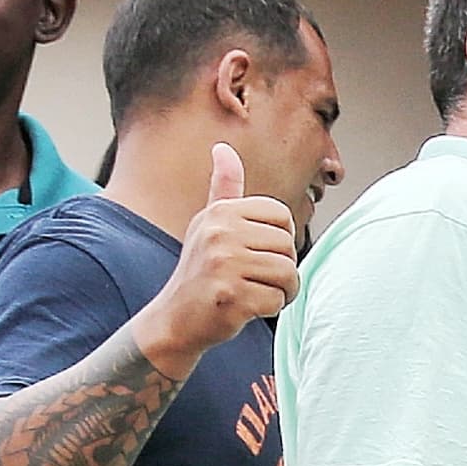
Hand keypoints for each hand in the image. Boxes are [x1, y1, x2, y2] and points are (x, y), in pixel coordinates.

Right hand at [140, 144, 301, 375]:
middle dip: (282, 268)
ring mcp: (224, 265)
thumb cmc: (202, 269)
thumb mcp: (209, 223)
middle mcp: (220, 233)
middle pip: (288, 246)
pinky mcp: (231, 297)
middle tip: (255, 278)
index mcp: (220, 213)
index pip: (282, 216)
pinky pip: (277, 301)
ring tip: (255, 292)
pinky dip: (269, 309)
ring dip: (280, 291)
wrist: (177, 318)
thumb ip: (223, 188)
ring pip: (288, 274)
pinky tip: (246, 308)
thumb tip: (223, 147)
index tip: (259, 251)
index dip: (280, 239)